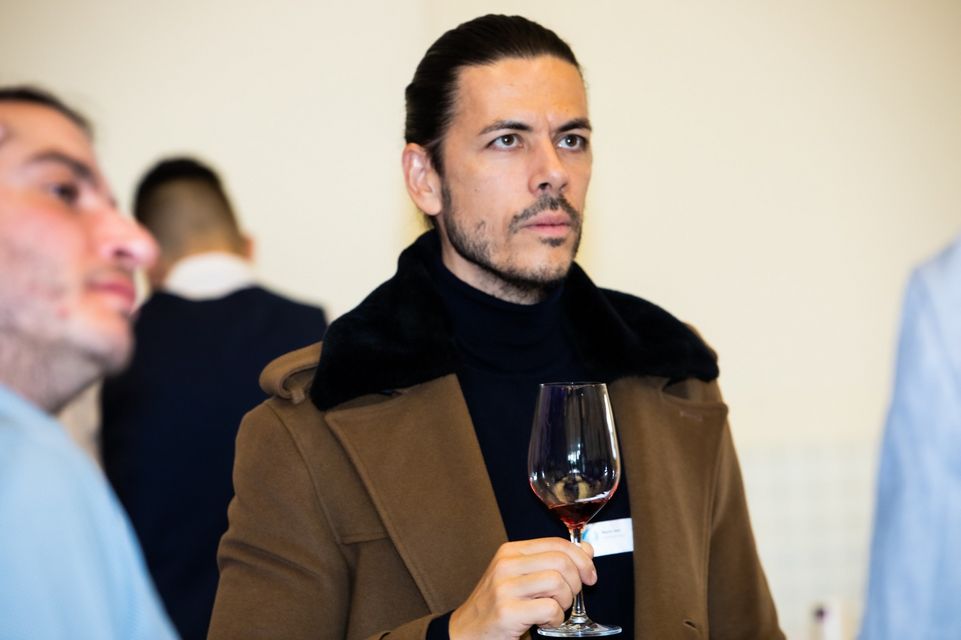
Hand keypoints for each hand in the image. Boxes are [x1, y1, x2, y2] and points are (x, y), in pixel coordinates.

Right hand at [448, 537, 596, 638]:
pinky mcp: (507, 611)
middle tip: (568, 597)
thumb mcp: (523, 577)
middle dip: (576, 582)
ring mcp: (505, 587)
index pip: (557, 543)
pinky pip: (550, 609)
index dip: (581, 559)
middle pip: (562, 562)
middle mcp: (506, 564)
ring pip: (558, 583)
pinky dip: (556, 619)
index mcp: (511, 551)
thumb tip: (586, 549)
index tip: (589, 575)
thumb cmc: (497, 605)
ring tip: (554, 610)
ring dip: (565, 601)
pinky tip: (545, 622)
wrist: (466, 631)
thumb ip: (552, 562)